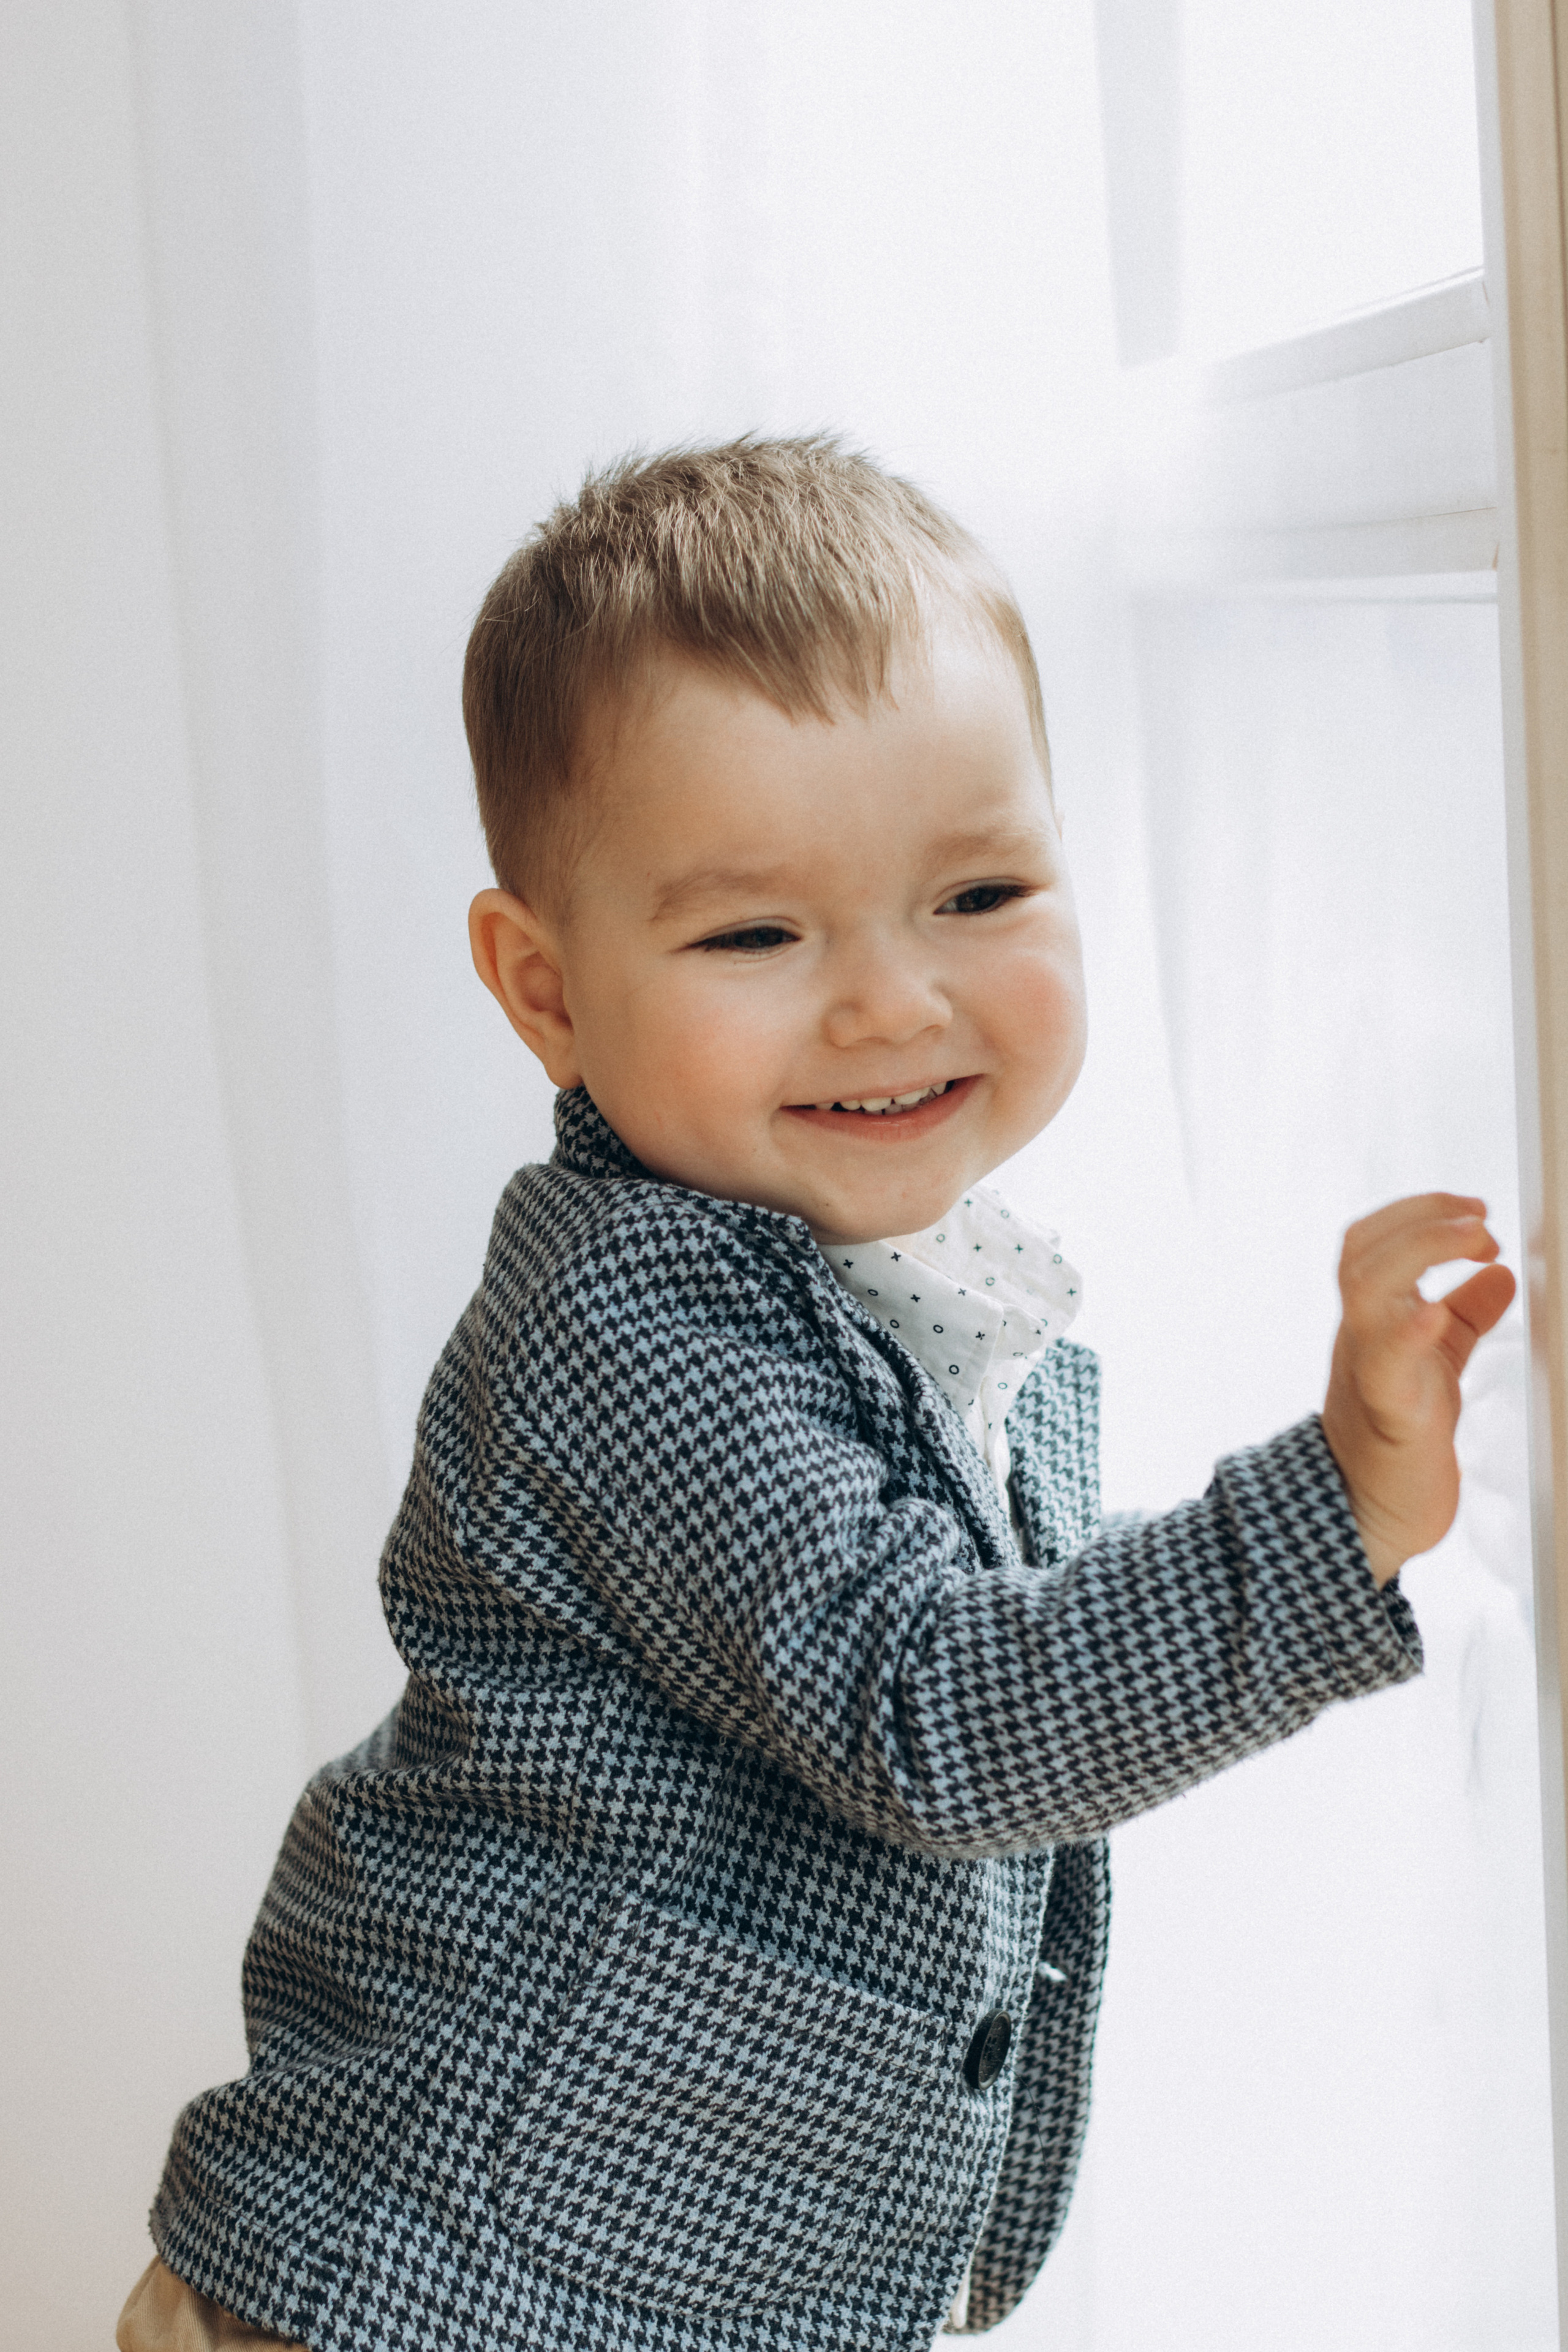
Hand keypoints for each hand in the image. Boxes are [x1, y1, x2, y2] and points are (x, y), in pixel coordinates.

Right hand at [1319, 1194, 1515, 1586]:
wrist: (1365, 1516)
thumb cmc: (1396, 1440)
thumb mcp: (1436, 1365)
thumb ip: (1463, 1318)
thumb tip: (1500, 1273)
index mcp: (1371, 1322)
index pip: (1373, 1243)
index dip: (1419, 1212)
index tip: (1476, 1213)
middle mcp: (1360, 1337)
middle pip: (1361, 1252)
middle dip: (1420, 1218)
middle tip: (1479, 1217)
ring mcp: (1368, 1371)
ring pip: (1365, 1289)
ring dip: (1419, 1250)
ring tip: (1471, 1238)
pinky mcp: (1388, 1413)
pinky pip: (1386, 1364)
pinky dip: (1410, 1331)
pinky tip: (1437, 1312)